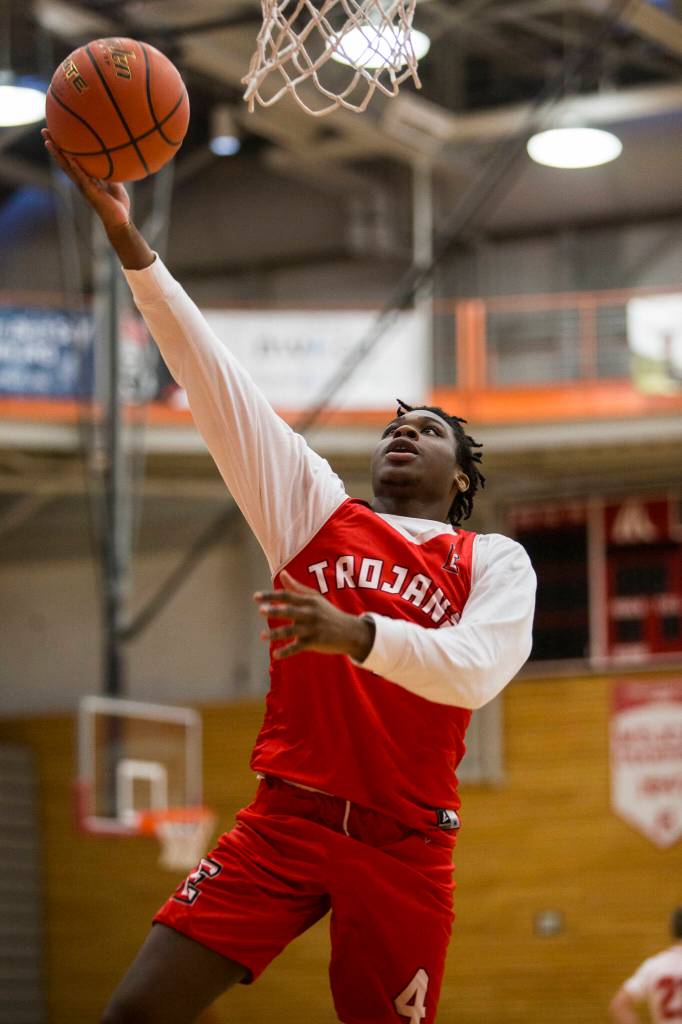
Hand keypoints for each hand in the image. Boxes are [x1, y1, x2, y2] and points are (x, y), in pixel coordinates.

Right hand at [42, 128, 129, 230]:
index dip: (63, 147)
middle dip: (54, 146)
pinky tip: (69, 158)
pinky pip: (82, 178)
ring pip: (67, 168)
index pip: (71, 159)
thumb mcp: (115, 182)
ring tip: (48, 142)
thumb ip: (110, 171)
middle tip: (44, 131)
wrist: (120, 221)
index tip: (56, 133)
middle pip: (64, 160)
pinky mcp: (91, 192)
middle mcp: (81, 181)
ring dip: (58, 155)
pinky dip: (76, 168)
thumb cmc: (118, 204)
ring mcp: (84, 186)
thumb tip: (114, 156)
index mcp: (86, 178)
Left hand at [255, 570, 374, 661]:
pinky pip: (298, 647)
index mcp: (308, 601)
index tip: (256, 597)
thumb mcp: (314, 598)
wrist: (350, 631)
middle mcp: (310, 613)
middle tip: (261, 611)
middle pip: (290, 611)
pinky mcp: (315, 641)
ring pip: (292, 630)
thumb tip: (282, 574)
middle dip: (276, 611)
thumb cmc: (328, 613)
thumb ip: (296, 588)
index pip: (287, 596)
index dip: (271, 596)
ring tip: (262, 636)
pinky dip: (287, 651)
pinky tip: (275, 654)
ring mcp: (313, 628)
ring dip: (277, 633)